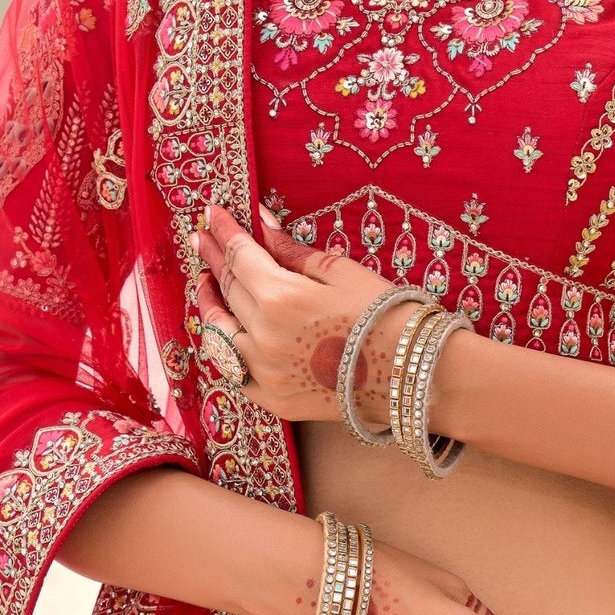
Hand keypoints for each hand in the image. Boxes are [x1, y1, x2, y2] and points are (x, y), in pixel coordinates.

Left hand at [192, 202, 409, 423]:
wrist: (412, 375)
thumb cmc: (385, 315)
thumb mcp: (341, 272)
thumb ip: (293, 251)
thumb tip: (262, 223)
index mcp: (280, 297)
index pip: (239, 256)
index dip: (224, 232)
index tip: (211, 215)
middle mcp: (263, 336)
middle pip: (228, 289)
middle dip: (213, 260)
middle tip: (202, 239)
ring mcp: (265, 372)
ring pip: (219, 333)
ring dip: (210, 304)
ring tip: (206, 284)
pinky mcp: (273, 400)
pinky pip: (235, 370)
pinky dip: (226, 347)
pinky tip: (225, 332)